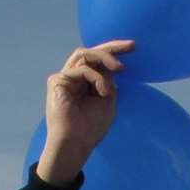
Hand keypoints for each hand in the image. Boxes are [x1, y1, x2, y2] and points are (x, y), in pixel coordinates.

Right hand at [37, 39, 134, 187]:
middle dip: (112, 47)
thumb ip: (108, 82)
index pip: (98, 61)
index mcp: (84, 83)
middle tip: (131, 46)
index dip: (114, 52)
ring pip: (84, 54)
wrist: (75, 143)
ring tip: (119, 69)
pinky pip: (81, 69)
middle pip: (90, 52)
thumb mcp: (107, 101)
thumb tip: (114, 67)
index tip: (132, 47)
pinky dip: (96, 77)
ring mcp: (64, 78)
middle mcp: (73, 77)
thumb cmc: (91, 128)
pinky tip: (103, 91)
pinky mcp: (57, 81)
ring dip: (105, 59)